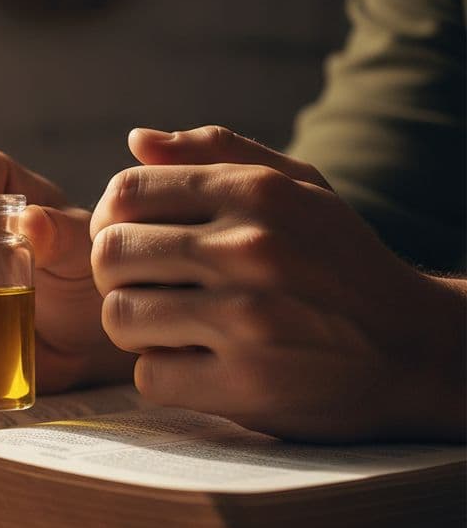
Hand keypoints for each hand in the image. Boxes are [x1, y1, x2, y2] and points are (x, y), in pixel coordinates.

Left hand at [90, 126, 465, 440]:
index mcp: (256, 194)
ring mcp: (247, 320)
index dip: (113, 219)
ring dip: (135, 328)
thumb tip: (137, 141)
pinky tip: (198, 365)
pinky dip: (164, 375)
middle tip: (147, 288)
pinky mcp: (247, 386)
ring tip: (172, 327)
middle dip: (116, 275)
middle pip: (110, 255)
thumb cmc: (341, 263)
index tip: (132, 240)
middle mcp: (249, 250)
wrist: (416, 349)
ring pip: (119, 317)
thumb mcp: (300, 189)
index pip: (127, 191)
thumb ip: (216, 155)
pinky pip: (149, 377)